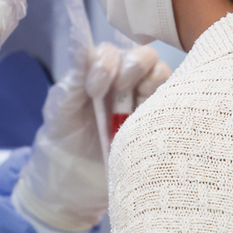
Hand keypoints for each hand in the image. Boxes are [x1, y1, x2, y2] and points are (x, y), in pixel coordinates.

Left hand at [10, 43, 171, 232]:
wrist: (75, 185)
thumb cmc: (63, 142)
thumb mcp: (60, 112)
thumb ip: (73, 81)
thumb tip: (80, 47)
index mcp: (96, 72)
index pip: (110, 51)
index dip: (106, 63)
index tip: (94, 89)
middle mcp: (123, 80)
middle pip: (143, 55)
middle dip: (132, 67)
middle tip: (120, 90)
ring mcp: (143, 99)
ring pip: (161, 73)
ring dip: (151, 83)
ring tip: (135, 108)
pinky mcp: (158, 119)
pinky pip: (172, 100)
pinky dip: (165, 102)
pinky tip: (149, 119)